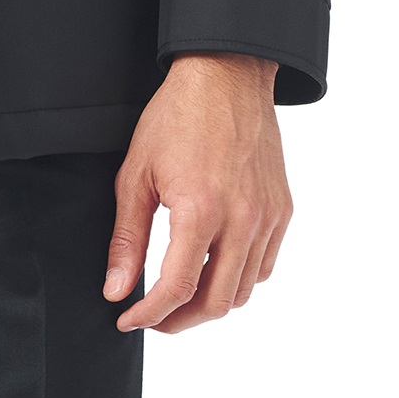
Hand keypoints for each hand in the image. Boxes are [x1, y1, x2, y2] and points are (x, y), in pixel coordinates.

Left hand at [105, 54, 292, 333]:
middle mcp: (242, 218)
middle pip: (216, 302)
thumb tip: (116, 290)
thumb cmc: (176, 118)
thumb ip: (127, 241)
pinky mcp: (282, 209)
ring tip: (180, 299)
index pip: (178, 289)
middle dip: (179, 321)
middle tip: (153, 319)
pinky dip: (238, 281)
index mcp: (201, 210)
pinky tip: (212, 272)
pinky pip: (264, 266)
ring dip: (209, 305)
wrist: (226, 76)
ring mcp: (268, 216)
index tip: (128, 320)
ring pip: (244, 291)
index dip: (149, 316)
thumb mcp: (136, 177)